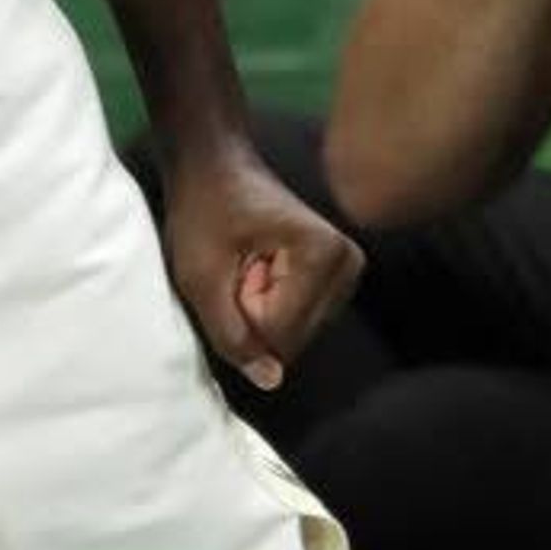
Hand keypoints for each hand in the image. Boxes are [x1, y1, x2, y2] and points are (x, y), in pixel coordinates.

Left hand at [162, 137, 361, 390]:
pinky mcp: (338, 277)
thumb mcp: (200, 276)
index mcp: (325, 254)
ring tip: (245, 263)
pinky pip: (298, 318)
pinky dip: (271, 304)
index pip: (281, 332)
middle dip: (253, 313)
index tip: (231, 262)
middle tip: (235, 265)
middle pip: (294, 336)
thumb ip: (231, 333)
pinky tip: (258, 267)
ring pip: (296, 332)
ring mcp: (349, 271)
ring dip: (260, 310)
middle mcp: (350, 264)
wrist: (214, 167)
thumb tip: (270, 382)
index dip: (241, 310)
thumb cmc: (203, 211)